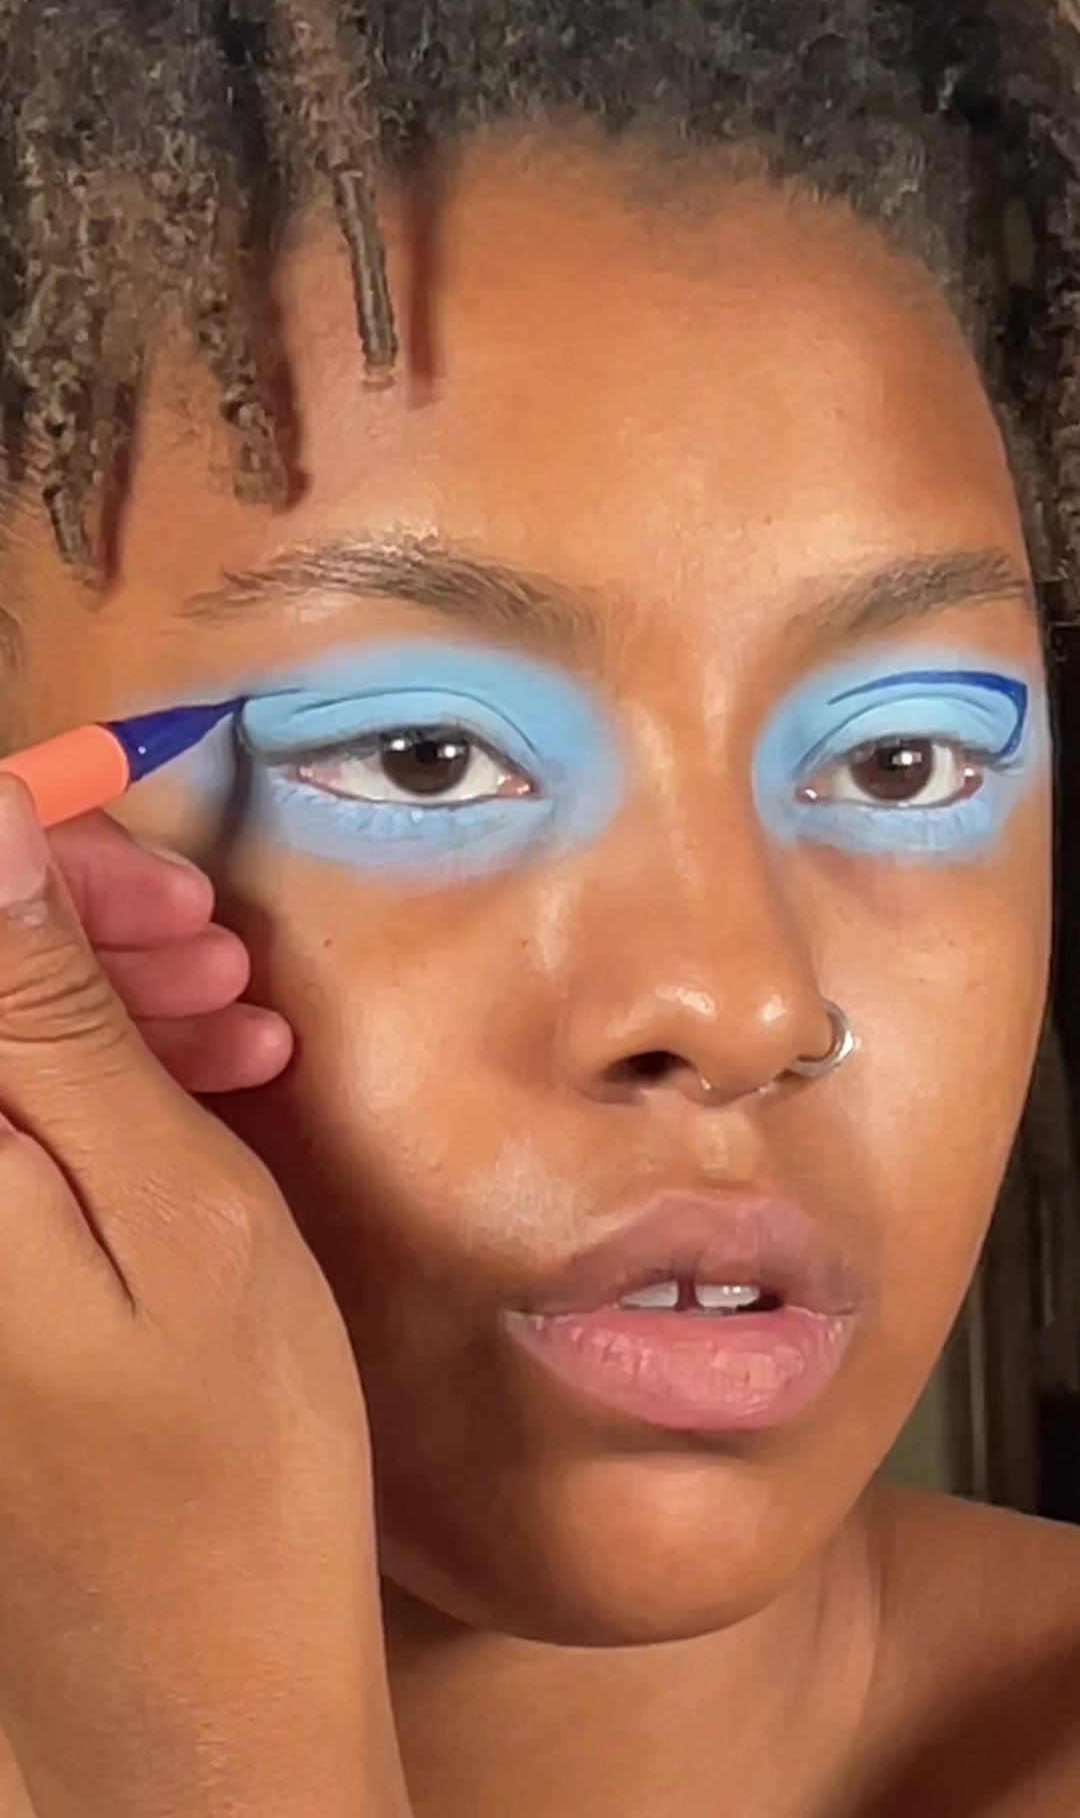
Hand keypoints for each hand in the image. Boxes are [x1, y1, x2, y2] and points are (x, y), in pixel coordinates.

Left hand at [0, 781, 410, 1817]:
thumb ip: (52, 1015)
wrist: (201, 1697)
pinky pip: (7, 1131)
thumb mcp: (172, 1208)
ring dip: (93, 999)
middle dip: (70, 923)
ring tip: (233, 1016)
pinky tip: (196, 1080)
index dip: (29, 847)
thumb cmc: (224, 1468)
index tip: (146, 838)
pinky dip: (91, 1082)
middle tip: (211, 939)